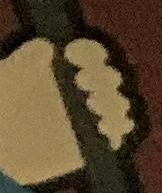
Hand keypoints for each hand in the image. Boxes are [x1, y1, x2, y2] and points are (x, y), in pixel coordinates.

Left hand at [0, 36, 135, 188]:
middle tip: (84, 83)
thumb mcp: (6, 77)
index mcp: (59, 70)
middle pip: (110, 79)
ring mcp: (87, 119)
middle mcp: (76, 93)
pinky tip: (103, 128)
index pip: (89, 56)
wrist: (2, 147)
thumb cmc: (0, 107)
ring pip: (119, 106)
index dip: (91, 53)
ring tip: (95, 107)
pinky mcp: (92, 144)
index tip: (76, 57)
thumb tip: (46, 45)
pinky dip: (117, 130)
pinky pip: (116, 135)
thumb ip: (25, 59)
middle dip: (105, 78)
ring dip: (115, 104)